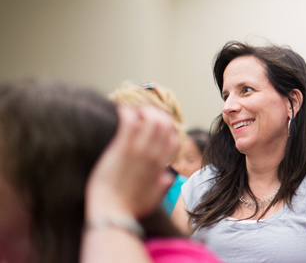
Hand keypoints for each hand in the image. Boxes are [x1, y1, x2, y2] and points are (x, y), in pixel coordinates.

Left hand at [85, 105, 180, 220]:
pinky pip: (129, 122)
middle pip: (164, 124)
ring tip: (131, 112)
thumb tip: (169, 177)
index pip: (174, 139)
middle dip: (155, 115)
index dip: (167, 131)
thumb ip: (164, 185)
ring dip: (141, 111)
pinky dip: (127, 112)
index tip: (155, 129)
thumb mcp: (154, 198)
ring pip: (150, 119)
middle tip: (141, 114)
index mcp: (161, 166)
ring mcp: (138, 151)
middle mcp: (153, 156)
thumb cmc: (130, 208)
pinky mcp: (121, 149)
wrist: (112, 213)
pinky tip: (120, 111)